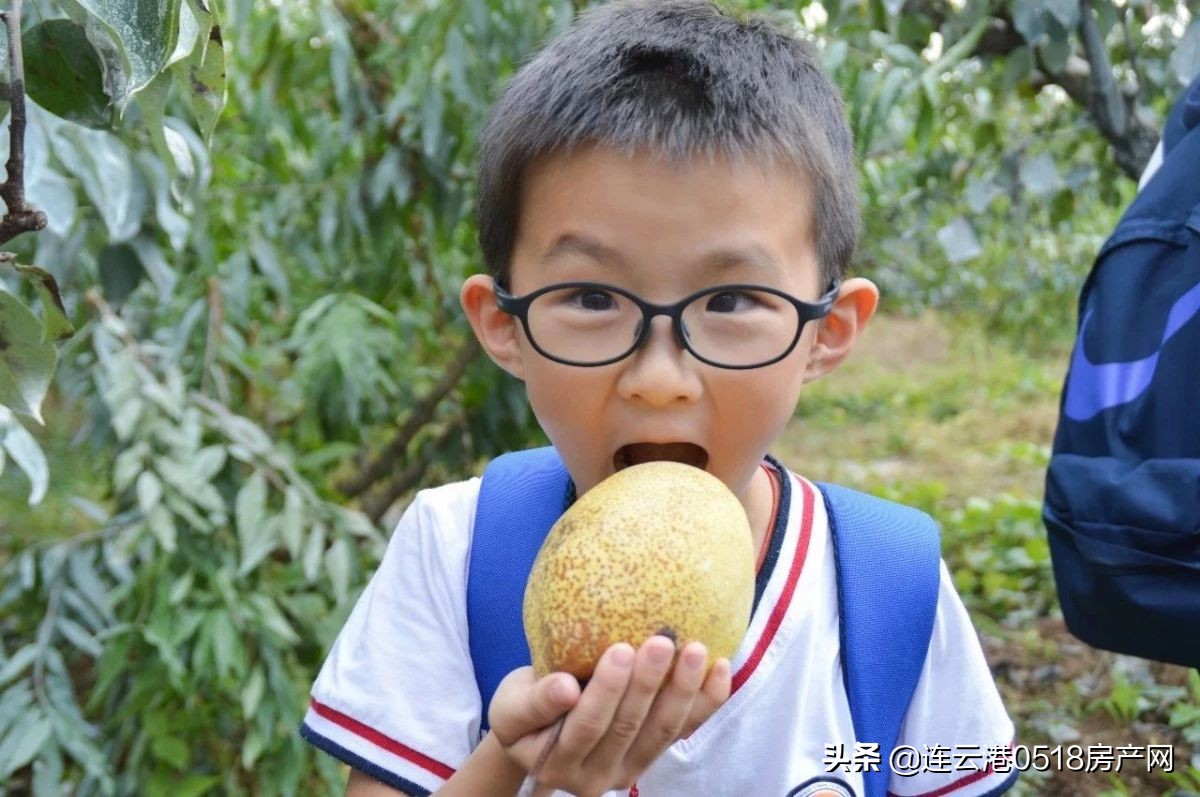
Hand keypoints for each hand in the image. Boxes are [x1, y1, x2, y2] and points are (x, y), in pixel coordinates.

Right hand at [488, 636, 731, 796]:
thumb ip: (536, 701)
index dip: (607, 691)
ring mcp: (630, 769)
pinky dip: (706, 701)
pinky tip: (721, 668)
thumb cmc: (524, 708)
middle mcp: (596, 776)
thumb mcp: (512, 704)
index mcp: (557, 763)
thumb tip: (567, 688)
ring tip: (695, 650)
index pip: (586, 726)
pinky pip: (685, 730)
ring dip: (682, 690)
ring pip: (662, 732)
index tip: (620, 649)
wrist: (540, 728)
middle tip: (662, 641)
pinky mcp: (653, 754)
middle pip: (628, 728)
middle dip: (648, 684)